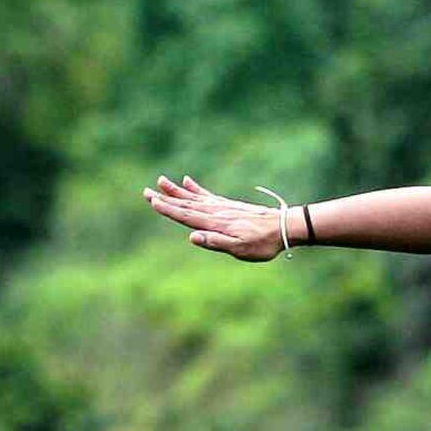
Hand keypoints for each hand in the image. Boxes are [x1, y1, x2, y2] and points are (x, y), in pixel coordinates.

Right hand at [142, 174, 288, 262]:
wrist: (284, 228)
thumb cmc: (263, 243)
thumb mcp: (239, 249)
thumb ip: (215, 242)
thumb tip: (191, 236)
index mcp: (216, 224)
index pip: (186, 216)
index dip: (169, 210)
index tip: (153, 201)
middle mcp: (216, 212)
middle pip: (186, 204)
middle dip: (166, 198)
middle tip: (146, 190)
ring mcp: (223, 207)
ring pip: (194, 198)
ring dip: (177, 191)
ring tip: (162, 181)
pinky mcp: (229, 206)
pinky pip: (208, 195)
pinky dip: (195, 188)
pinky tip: (187, 181)